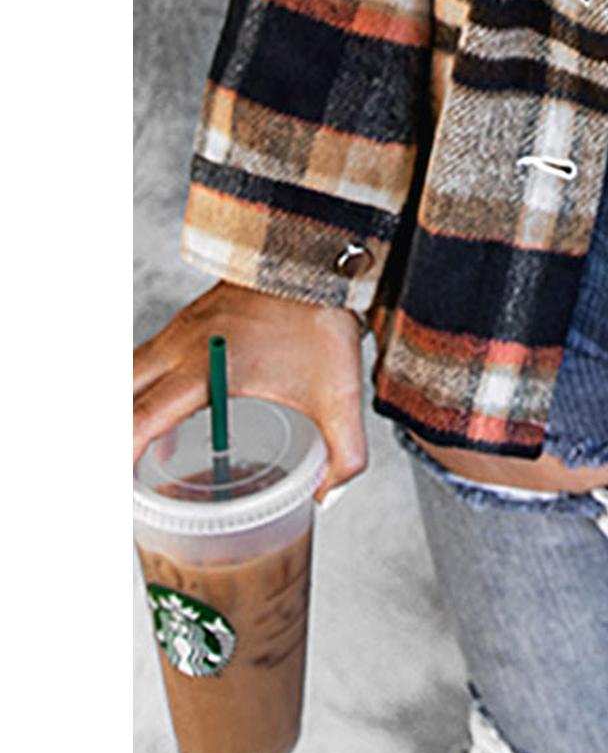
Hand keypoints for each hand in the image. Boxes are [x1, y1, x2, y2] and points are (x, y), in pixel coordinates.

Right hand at [133, 280, 367, 501]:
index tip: (122, 492)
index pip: (144, 417)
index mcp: (207, 367)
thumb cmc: (322, 320)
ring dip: (130, 414)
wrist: (320, 258)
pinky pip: (149, 363)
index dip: (123, 456)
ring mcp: (182, 330)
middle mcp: (182, 346)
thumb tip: (329, 494)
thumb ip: (344, 452)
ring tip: (137, 458)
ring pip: (130, 376)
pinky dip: (146, 393)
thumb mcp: (341, 393)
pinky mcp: (191, 321)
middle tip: (124, 481)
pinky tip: (169, 424)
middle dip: (116, 438)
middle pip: (122, 395)